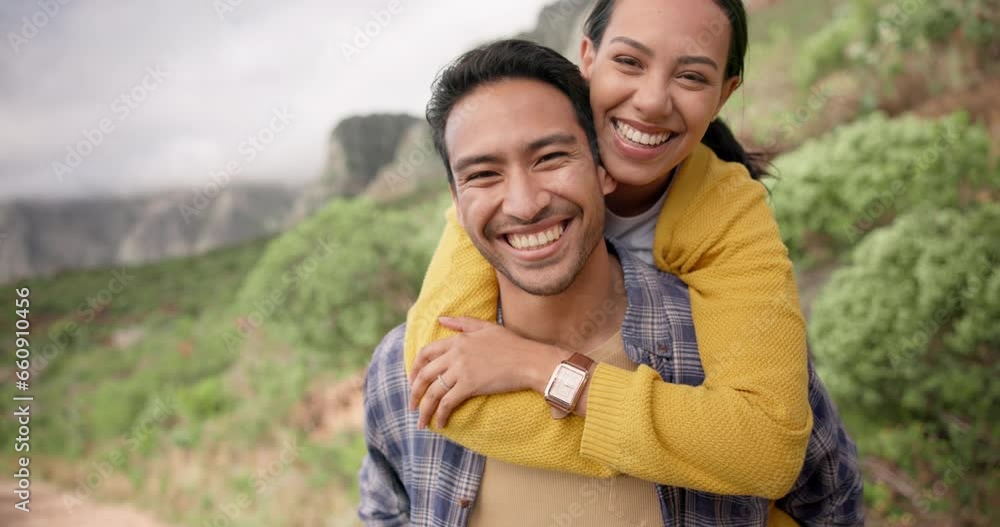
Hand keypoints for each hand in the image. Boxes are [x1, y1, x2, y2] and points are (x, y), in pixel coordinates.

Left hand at [408, 316, 566, 428]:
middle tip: (412, 405)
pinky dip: (440, 415)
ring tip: (421, 421)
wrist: (530, 360)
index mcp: (457, 340)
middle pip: (423, 375)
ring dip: (424, 409)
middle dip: (414, 392)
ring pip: (432, 392)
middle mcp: (455, 354)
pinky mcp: (470, 386)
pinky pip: (447, 403)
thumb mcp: (486, 327)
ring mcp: (462, 370)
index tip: (413, 381)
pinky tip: (440, 423)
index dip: (415, 368)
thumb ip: (462, 323)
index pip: (425, 353)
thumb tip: (440, 319)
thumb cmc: (512, 344)